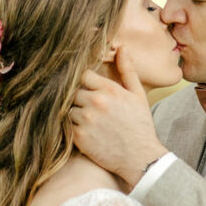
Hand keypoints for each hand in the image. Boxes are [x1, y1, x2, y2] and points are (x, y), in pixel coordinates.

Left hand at [70, 57, 166, 185]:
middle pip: (72, 91)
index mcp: (109, 89)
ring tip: (86, 120)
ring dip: (74, 112)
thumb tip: (121, 48)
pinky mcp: (79, 137)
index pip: (82, 74)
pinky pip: (66, 125)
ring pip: (67, 107)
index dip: (83, 80)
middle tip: (86, 105)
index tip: (86, 87)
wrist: (140, 158)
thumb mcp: (138, 95)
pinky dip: (71, 127)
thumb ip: (128, 71)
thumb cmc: (140, 125)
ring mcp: (85, 120)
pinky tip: (83, 130)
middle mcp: (95, 102)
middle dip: (78, 97)